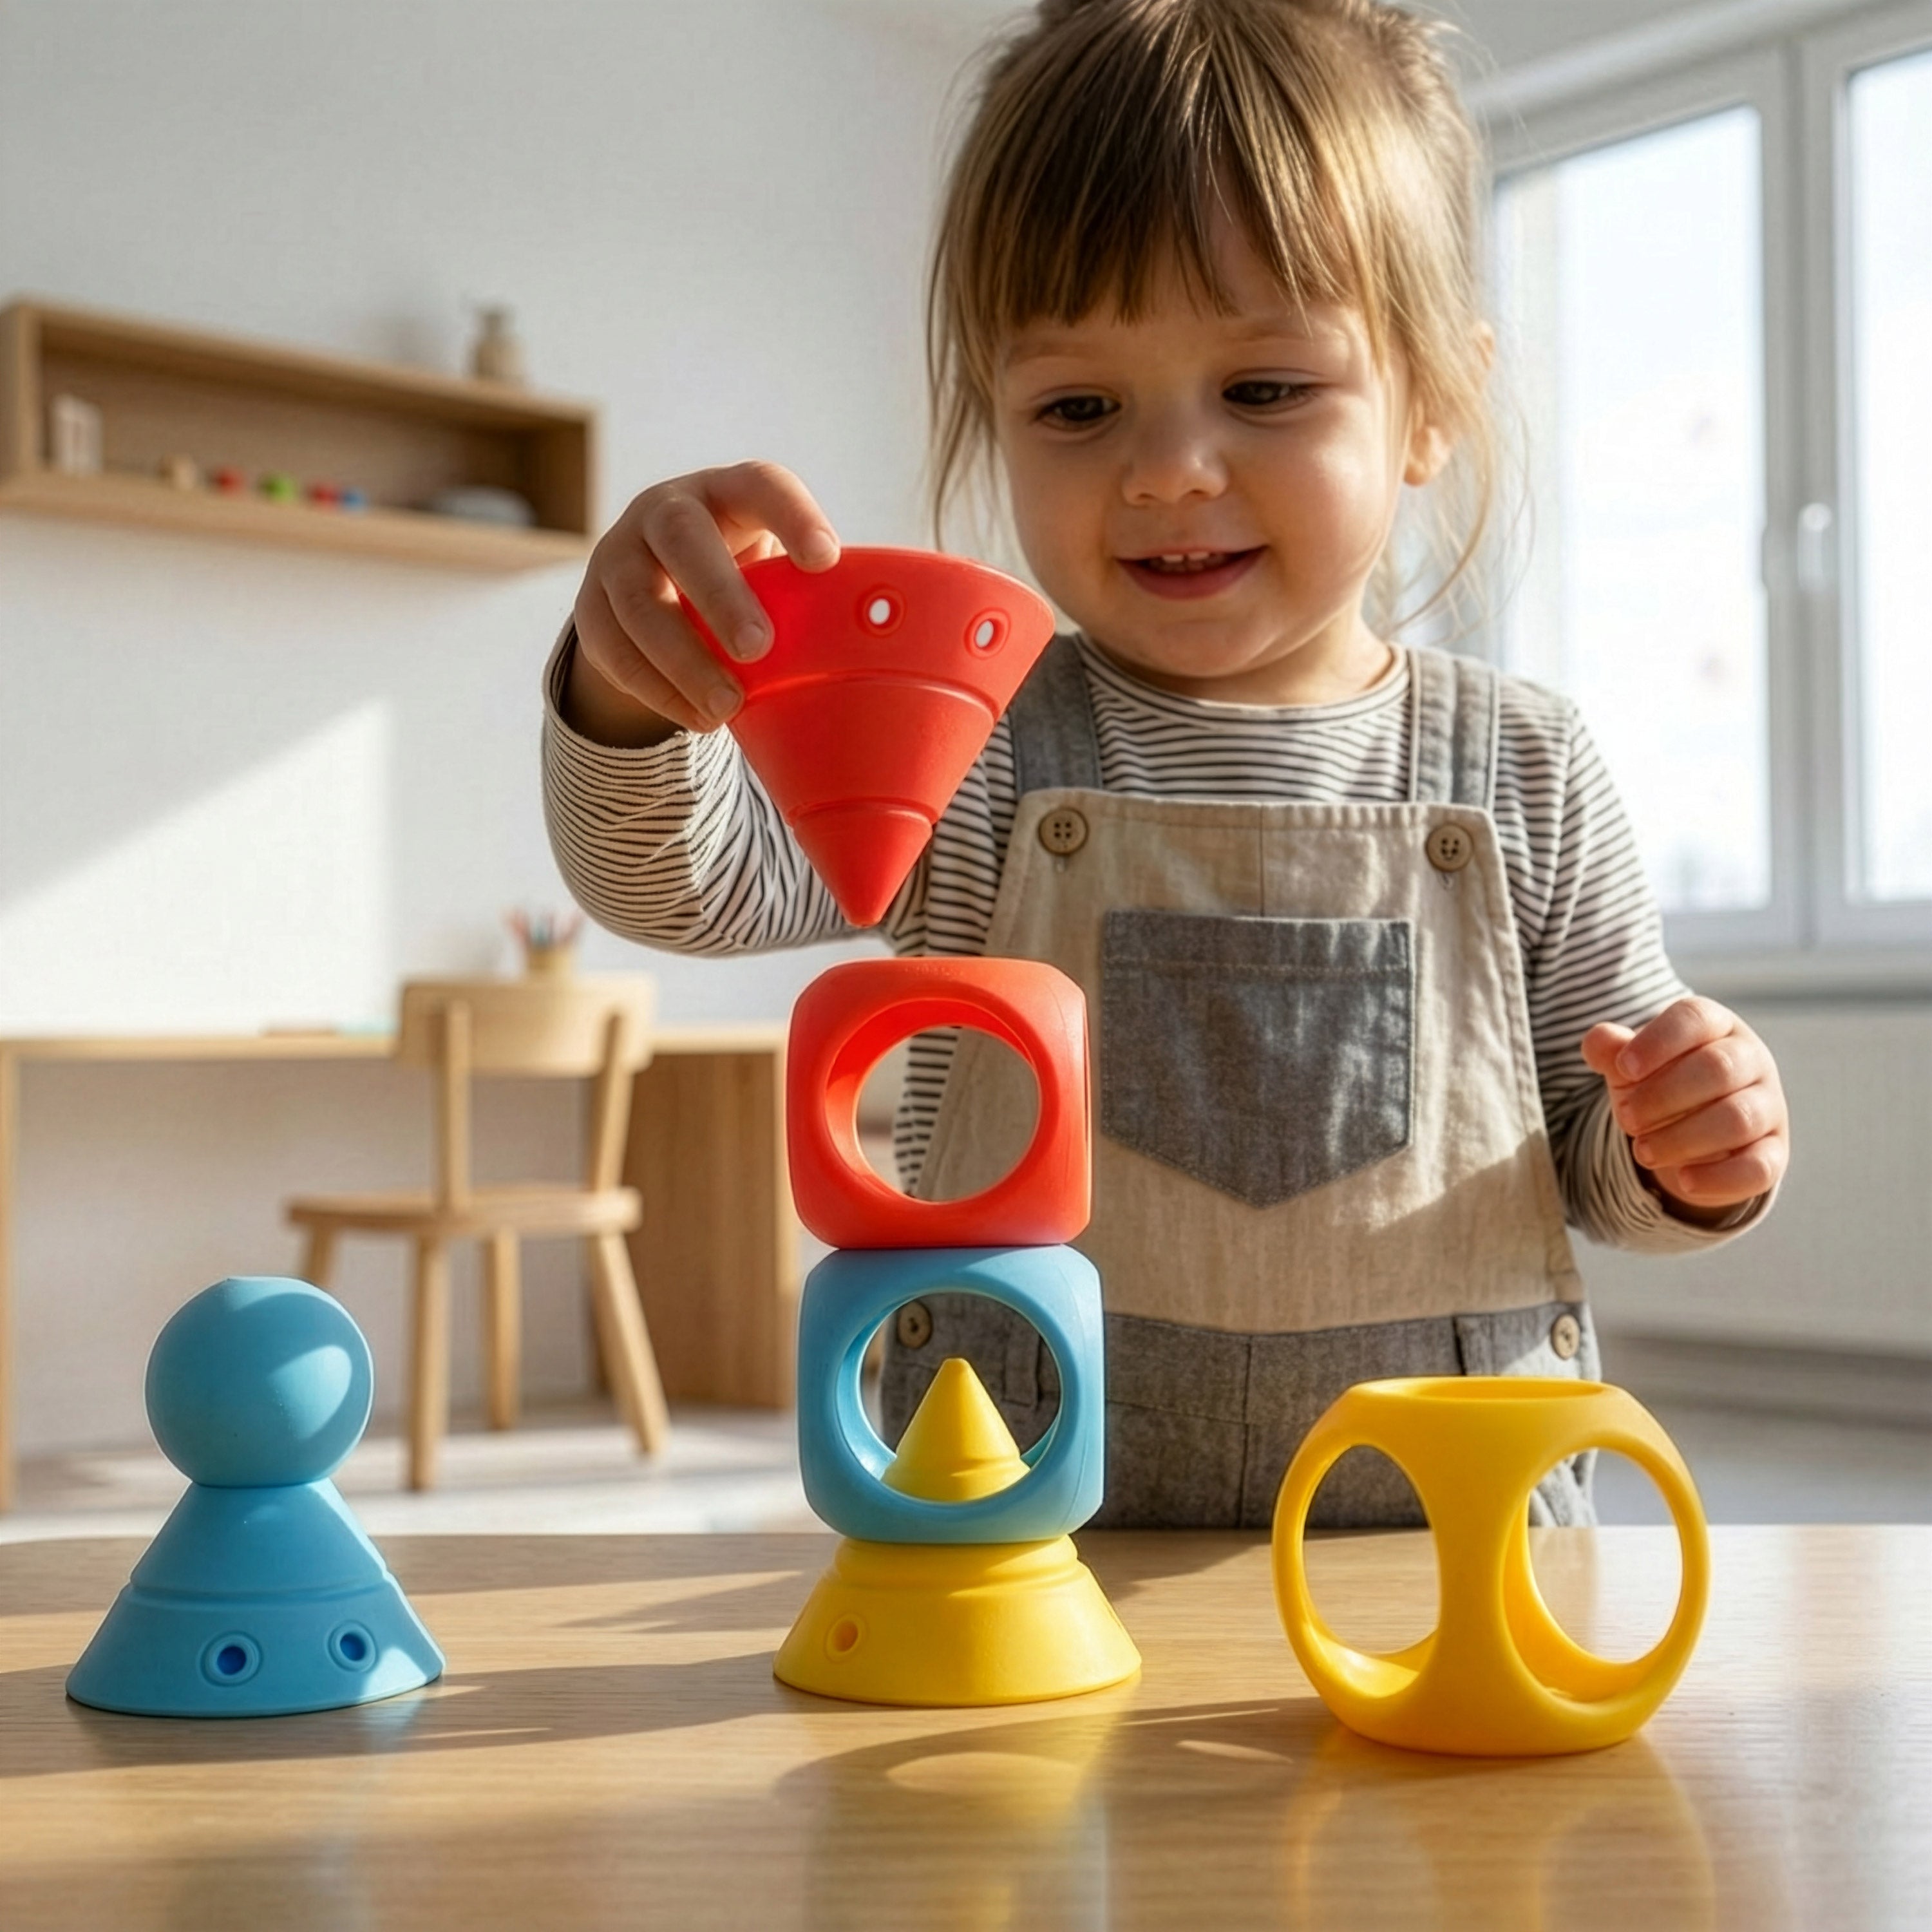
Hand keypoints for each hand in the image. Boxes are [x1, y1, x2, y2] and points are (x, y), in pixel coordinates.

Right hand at [564, 461, 839, 744]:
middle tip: (758, 647)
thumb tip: (873, 650)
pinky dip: (657, 689)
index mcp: (728, 494)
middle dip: (719, 593)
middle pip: (682, 538)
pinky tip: (697, 719)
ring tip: (727, 707)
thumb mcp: (773, 576)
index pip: (761, 485)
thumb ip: (810, 600)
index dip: (793, 516)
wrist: (657, 590)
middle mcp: (666, 511)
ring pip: (637, 600)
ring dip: (683, 658)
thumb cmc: (744, 584)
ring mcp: (619, 555)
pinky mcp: (591, 607)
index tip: (826, 561)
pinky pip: (613, 648)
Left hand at [1581, 997, 1787, 1220]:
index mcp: (1716, 1027)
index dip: (1657, 1042)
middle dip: (1663, 1096)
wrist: (1695, 1133)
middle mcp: (1751, 1060)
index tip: (1622, 1069)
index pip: (1695, 1019)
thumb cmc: (1661, 1084)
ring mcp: (1768, 1106)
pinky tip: (1683, 1180)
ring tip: (1642, 1150)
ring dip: (1682, 1138)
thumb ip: (1611, 1050)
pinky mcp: (1774, 1153)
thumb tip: (1599, 1040)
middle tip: (1626, 1118)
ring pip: (1738, 1118)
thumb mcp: (1632, 1066)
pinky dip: (1718, 1177)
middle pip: (1718, 1068)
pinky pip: (1758, 1167)